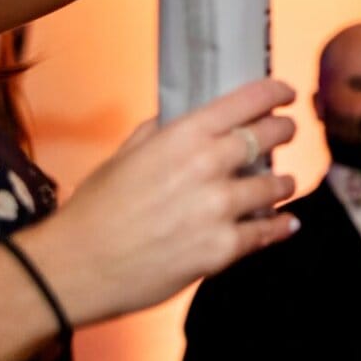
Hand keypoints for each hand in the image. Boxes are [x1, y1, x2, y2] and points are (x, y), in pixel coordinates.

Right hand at [16, 78, 299, 325]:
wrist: (74, 267)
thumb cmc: (93, 211)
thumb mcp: (124, 156)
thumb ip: (160, 133)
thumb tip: (183, 119)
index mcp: (183, 136)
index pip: (247, 101)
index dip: (274, 93)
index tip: (285, 93)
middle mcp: (208, 165)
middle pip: (270, 136)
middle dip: (283, 132)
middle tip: (285, 133)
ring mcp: (219, 208)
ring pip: (276, 185)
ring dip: (282, 183)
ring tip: (282, 184)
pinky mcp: (222, 248)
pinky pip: (267, 231)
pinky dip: (280, 225)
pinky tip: (286, 222)